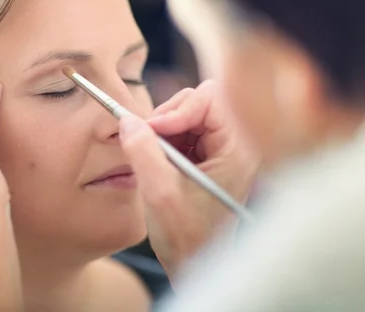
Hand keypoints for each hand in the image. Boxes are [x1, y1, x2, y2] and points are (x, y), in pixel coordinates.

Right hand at [119, 80, 259, 277]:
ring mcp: (222, 149)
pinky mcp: (208, 156)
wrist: (196, 265)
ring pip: (189, 113)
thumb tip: (127, 120)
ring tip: (153, 157)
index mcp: (237, 150)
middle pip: (200, 101)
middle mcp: (235, 144)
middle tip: (147, 139)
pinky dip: (164, 139)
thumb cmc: (188, 239)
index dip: (178, 109)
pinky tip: (158, 163)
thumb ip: (143, 152)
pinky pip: (184, 130)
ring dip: (164, 129)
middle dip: (169, 116)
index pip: (210, 99)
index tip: (152, 130)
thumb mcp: (160, 194)